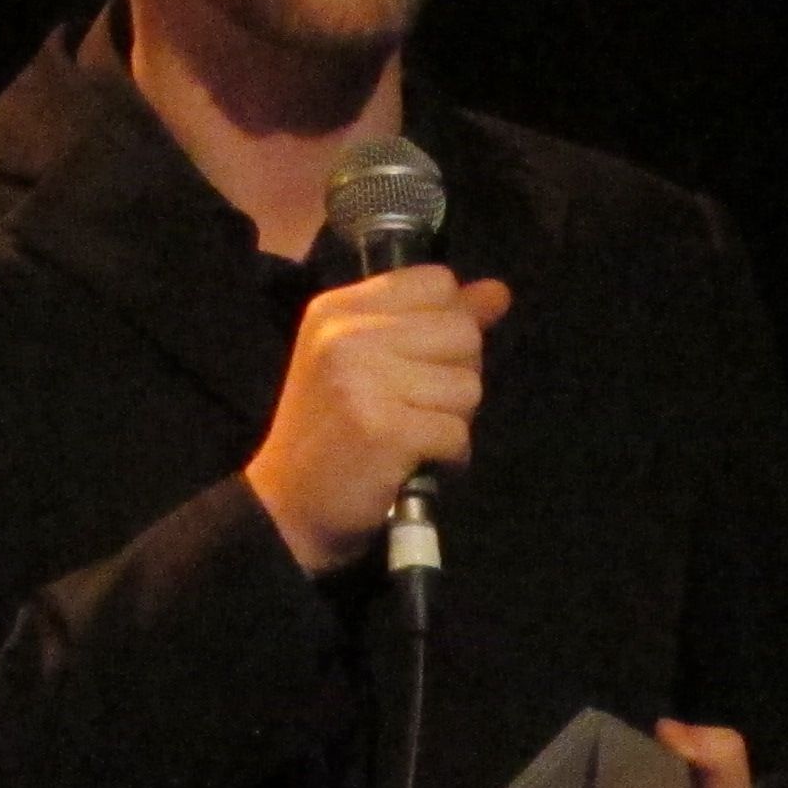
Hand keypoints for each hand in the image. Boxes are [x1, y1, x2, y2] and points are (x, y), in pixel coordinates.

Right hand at [245, 267, 514, 574]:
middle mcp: (348, 336)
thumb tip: (498, 293)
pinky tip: (418, 461)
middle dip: (456, 375)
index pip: (436, 281)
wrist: (289, 506)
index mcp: (340, 309)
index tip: (421, 360)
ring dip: (453, 419)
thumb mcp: (367, 360)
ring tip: (413, 434)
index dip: (448, 322)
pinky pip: (458, 432)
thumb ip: (434, 320)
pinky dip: (449, 455)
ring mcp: (365, 382)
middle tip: (417, 406)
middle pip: (462, 332)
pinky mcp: (385, 431)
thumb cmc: (332, 431)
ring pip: (468, 385)